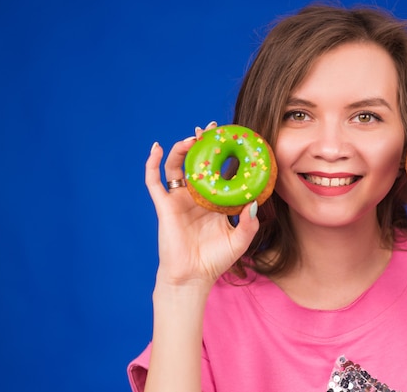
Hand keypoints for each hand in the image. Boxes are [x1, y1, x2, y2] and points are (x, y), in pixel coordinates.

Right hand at [145, 122, 259, 287]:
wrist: (193, 277)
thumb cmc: (216, 260)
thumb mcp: (240, 240)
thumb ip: (250, 222)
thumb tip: (255, 201)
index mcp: (214, 201)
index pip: (219, 171)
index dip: (224, 154)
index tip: (233, 138)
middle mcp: (196, 196)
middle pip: (197, 162)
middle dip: (203, 144)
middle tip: (212, 129)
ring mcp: (179, 199)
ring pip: (176, 166)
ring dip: (182, 149)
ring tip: (192, 139)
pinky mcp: (164, 205)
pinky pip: (154, 180)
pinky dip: (152, 163)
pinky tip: (155, 147)